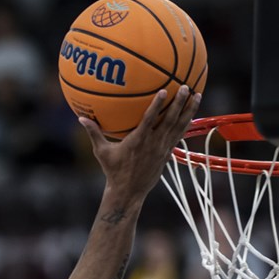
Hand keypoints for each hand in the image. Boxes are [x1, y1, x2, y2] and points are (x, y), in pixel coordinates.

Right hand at [79, 85, 199, 201]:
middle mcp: (153, 143)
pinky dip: (186, 123)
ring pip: (178, 126)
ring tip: (197, 95)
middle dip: (179, 103)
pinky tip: (191, 113)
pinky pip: (179, 135)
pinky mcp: (167, 154)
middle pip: (169, 120)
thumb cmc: (113, 171)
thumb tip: (80, 118)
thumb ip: (94, 133)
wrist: (128, 192)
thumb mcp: (101, 152)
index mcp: (138, 140)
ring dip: (189, 110)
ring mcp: (162, 148)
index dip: (157, 105)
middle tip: (186, 87)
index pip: (149, 119)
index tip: (164, 90)